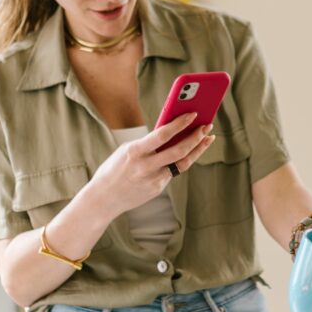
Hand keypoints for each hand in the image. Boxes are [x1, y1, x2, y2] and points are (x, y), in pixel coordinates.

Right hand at [86, 113, 214, 218]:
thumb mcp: (127, 151)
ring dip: (197, 149)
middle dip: (196, 137)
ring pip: (182, 162)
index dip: (180, 124)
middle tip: (207, 125)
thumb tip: (173, 132)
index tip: (193, 114)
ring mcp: (153, 179)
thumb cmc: (115, 168)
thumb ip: (148, 144)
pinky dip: (182, 160)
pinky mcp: (157, 188)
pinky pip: (173, 171)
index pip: (162, 135)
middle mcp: (145, 167)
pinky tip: (191, 151)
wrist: (104, 198)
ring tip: (207, 138)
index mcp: (134, 151)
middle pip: (178, 150)